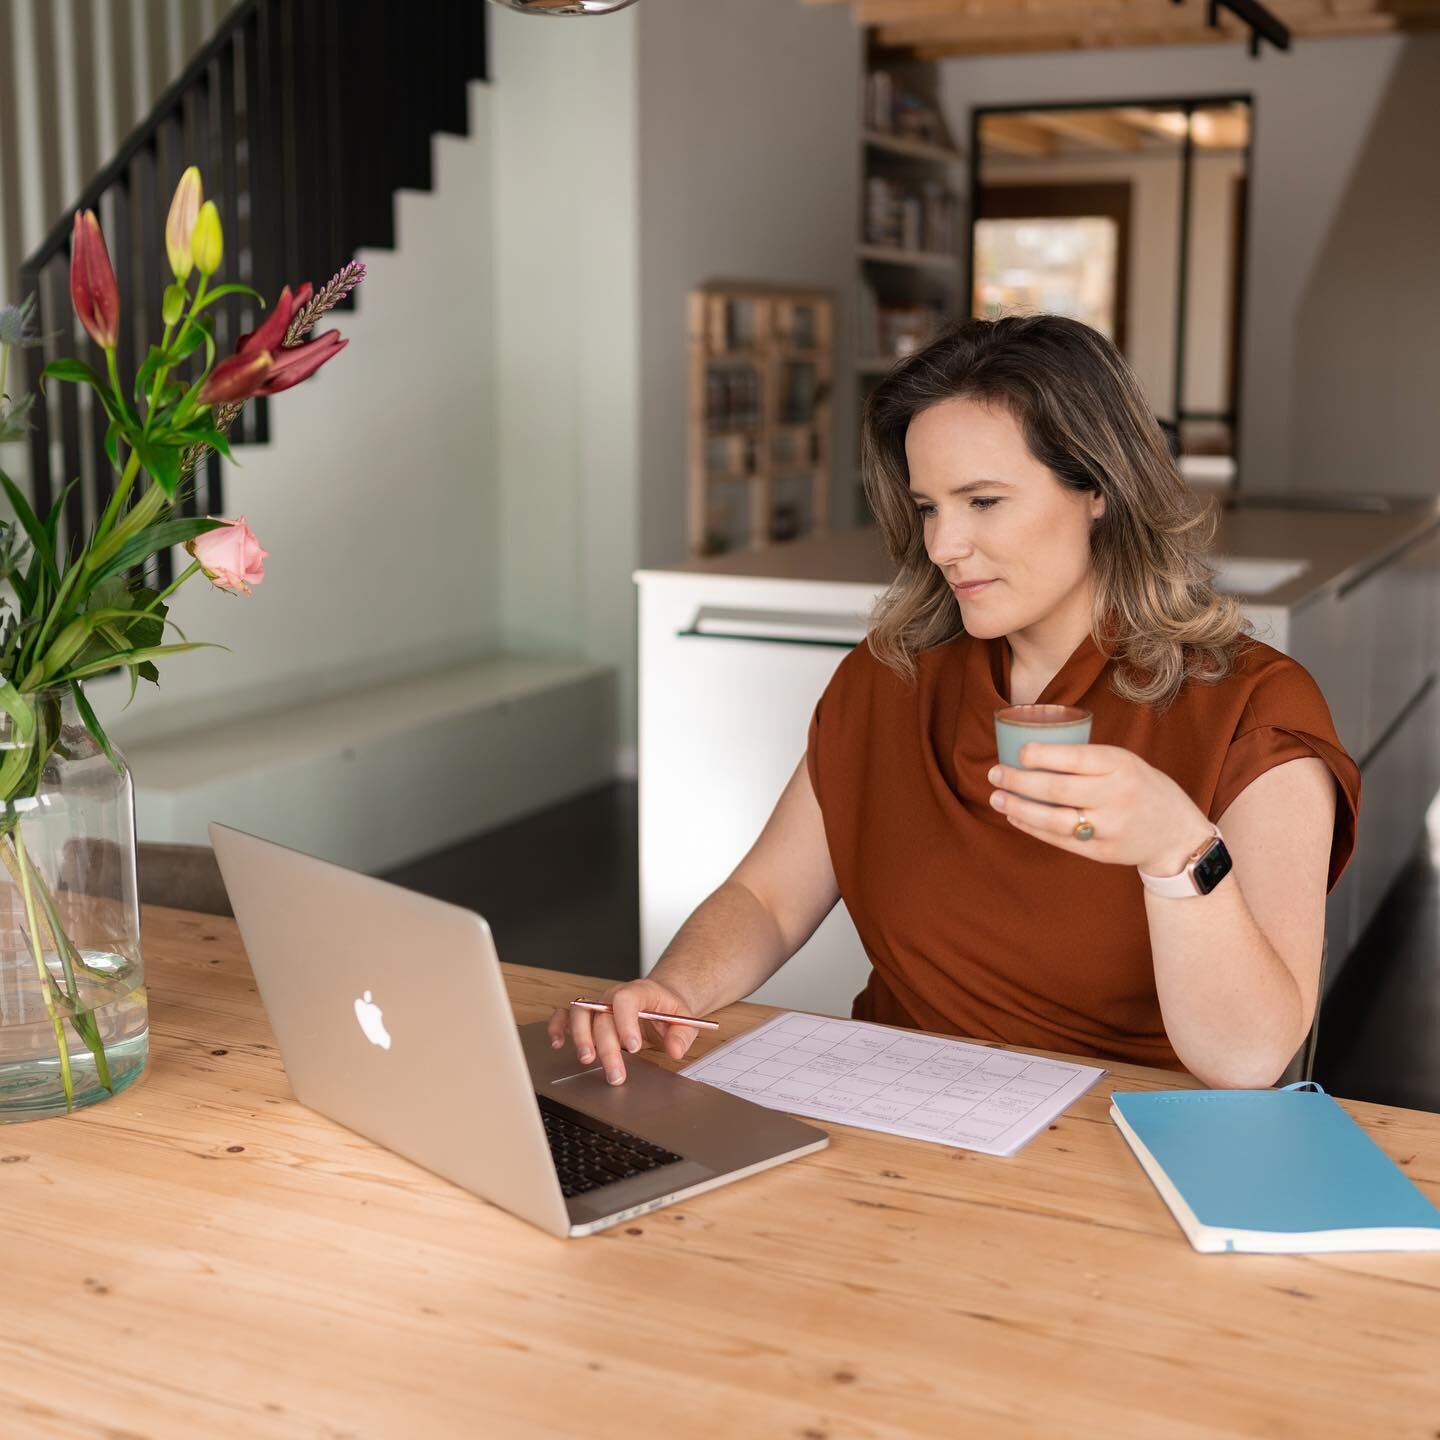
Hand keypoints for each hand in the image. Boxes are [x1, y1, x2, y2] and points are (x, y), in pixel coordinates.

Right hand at [545, 977, 703, 1085]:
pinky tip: (557, 1043)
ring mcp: (598, 1004)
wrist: (659, 998)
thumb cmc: (668, 1008)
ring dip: (580, 1038)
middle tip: (616, 1074)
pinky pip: (565, 1015)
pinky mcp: (588, 1015)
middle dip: (607, 1047)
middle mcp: (613, 995)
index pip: (626, 1000)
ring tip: (587, 1060)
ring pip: (580, 1014)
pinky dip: (558, 1027)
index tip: (632, 1046)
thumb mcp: (684, 1018)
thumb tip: (675, 1050)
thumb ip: (682, 1034)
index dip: (626, 1022)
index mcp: (638, 991)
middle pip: (602, 1016)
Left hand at [987, 742, 1213, 874]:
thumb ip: (1088, 760)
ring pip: (1053, 820)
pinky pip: (1059, 840)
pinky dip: (1033, 828)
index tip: (1018, 752)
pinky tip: (1016, 816)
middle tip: (995, 774)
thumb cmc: (1142, 788)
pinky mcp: (1102, 853)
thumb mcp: (1126, 762)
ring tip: (997, 798)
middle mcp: (1116, 796)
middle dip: (1018, 781)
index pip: (1074, 758)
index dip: (1040, 755)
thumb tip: (1032, 751)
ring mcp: (1109, 828)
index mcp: (1121, 765)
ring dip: (1019, 808)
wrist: (1177, 834)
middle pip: (1056, 789)